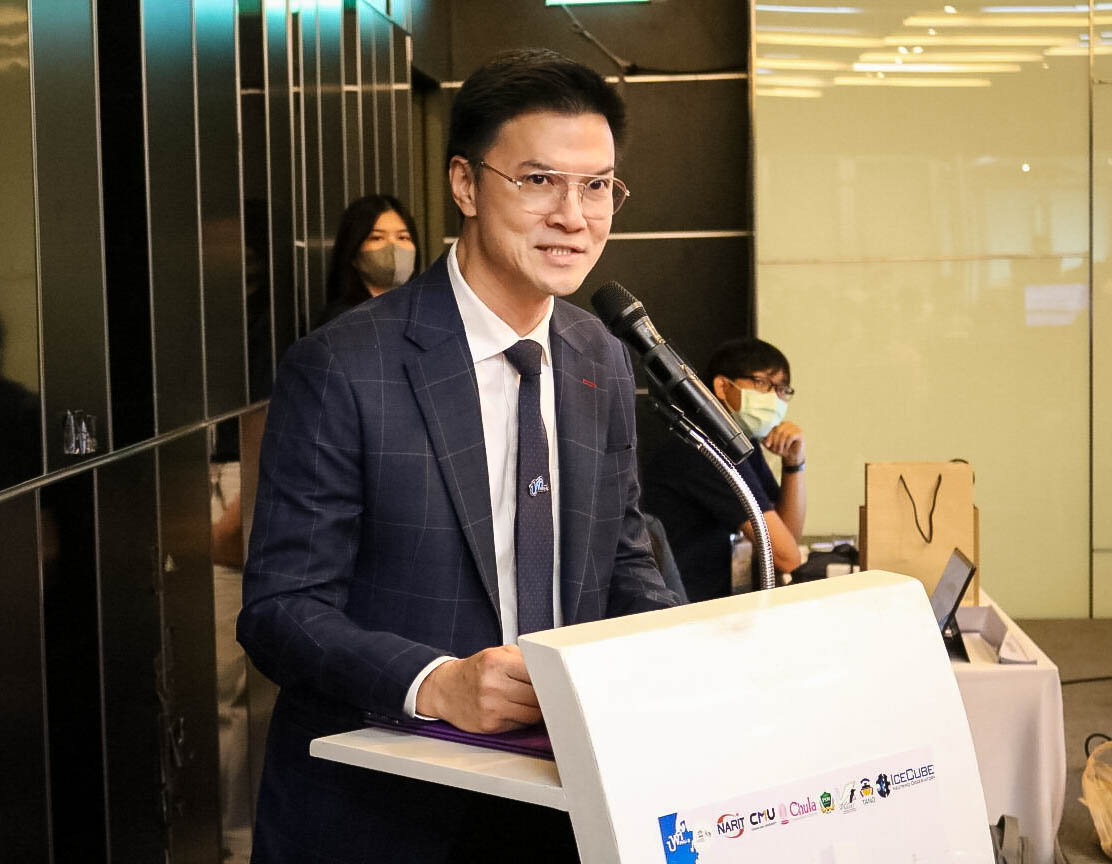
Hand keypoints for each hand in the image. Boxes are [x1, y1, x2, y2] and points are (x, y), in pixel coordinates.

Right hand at [415, 645, 541, 732]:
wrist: (445, 689)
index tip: (557, 680)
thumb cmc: (476, 670)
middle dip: (546, 695)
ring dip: (537, 710)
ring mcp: (491, 707)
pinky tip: (517, 710)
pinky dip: (524, 719)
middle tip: (550, 693)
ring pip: (533, 714)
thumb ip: (524, 659)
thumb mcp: (497, 653)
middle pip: (537, 696)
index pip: (537, 673)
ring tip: (532, 701)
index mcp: (496, 662)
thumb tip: (553, 671)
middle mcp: (492, 685)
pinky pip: (520, 725)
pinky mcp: (490, 725)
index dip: (550, 678)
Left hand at [763, 420, 804, 467]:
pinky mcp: (799, 432)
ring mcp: (794, 427)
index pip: (772, 427)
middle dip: (775, 441)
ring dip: (781, 444)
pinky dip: (787, 444)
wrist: (792, 456)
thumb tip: (760, 437)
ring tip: (780, 450)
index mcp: (779, 424)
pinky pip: (791, 436)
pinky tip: (787, 447)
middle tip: (775, 449)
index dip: (769, 436)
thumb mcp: (771, 445)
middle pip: (778, 430)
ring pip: (784, 433)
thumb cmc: (782, 448)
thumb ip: (766, 440)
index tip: (767, 444)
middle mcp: (787, 424)